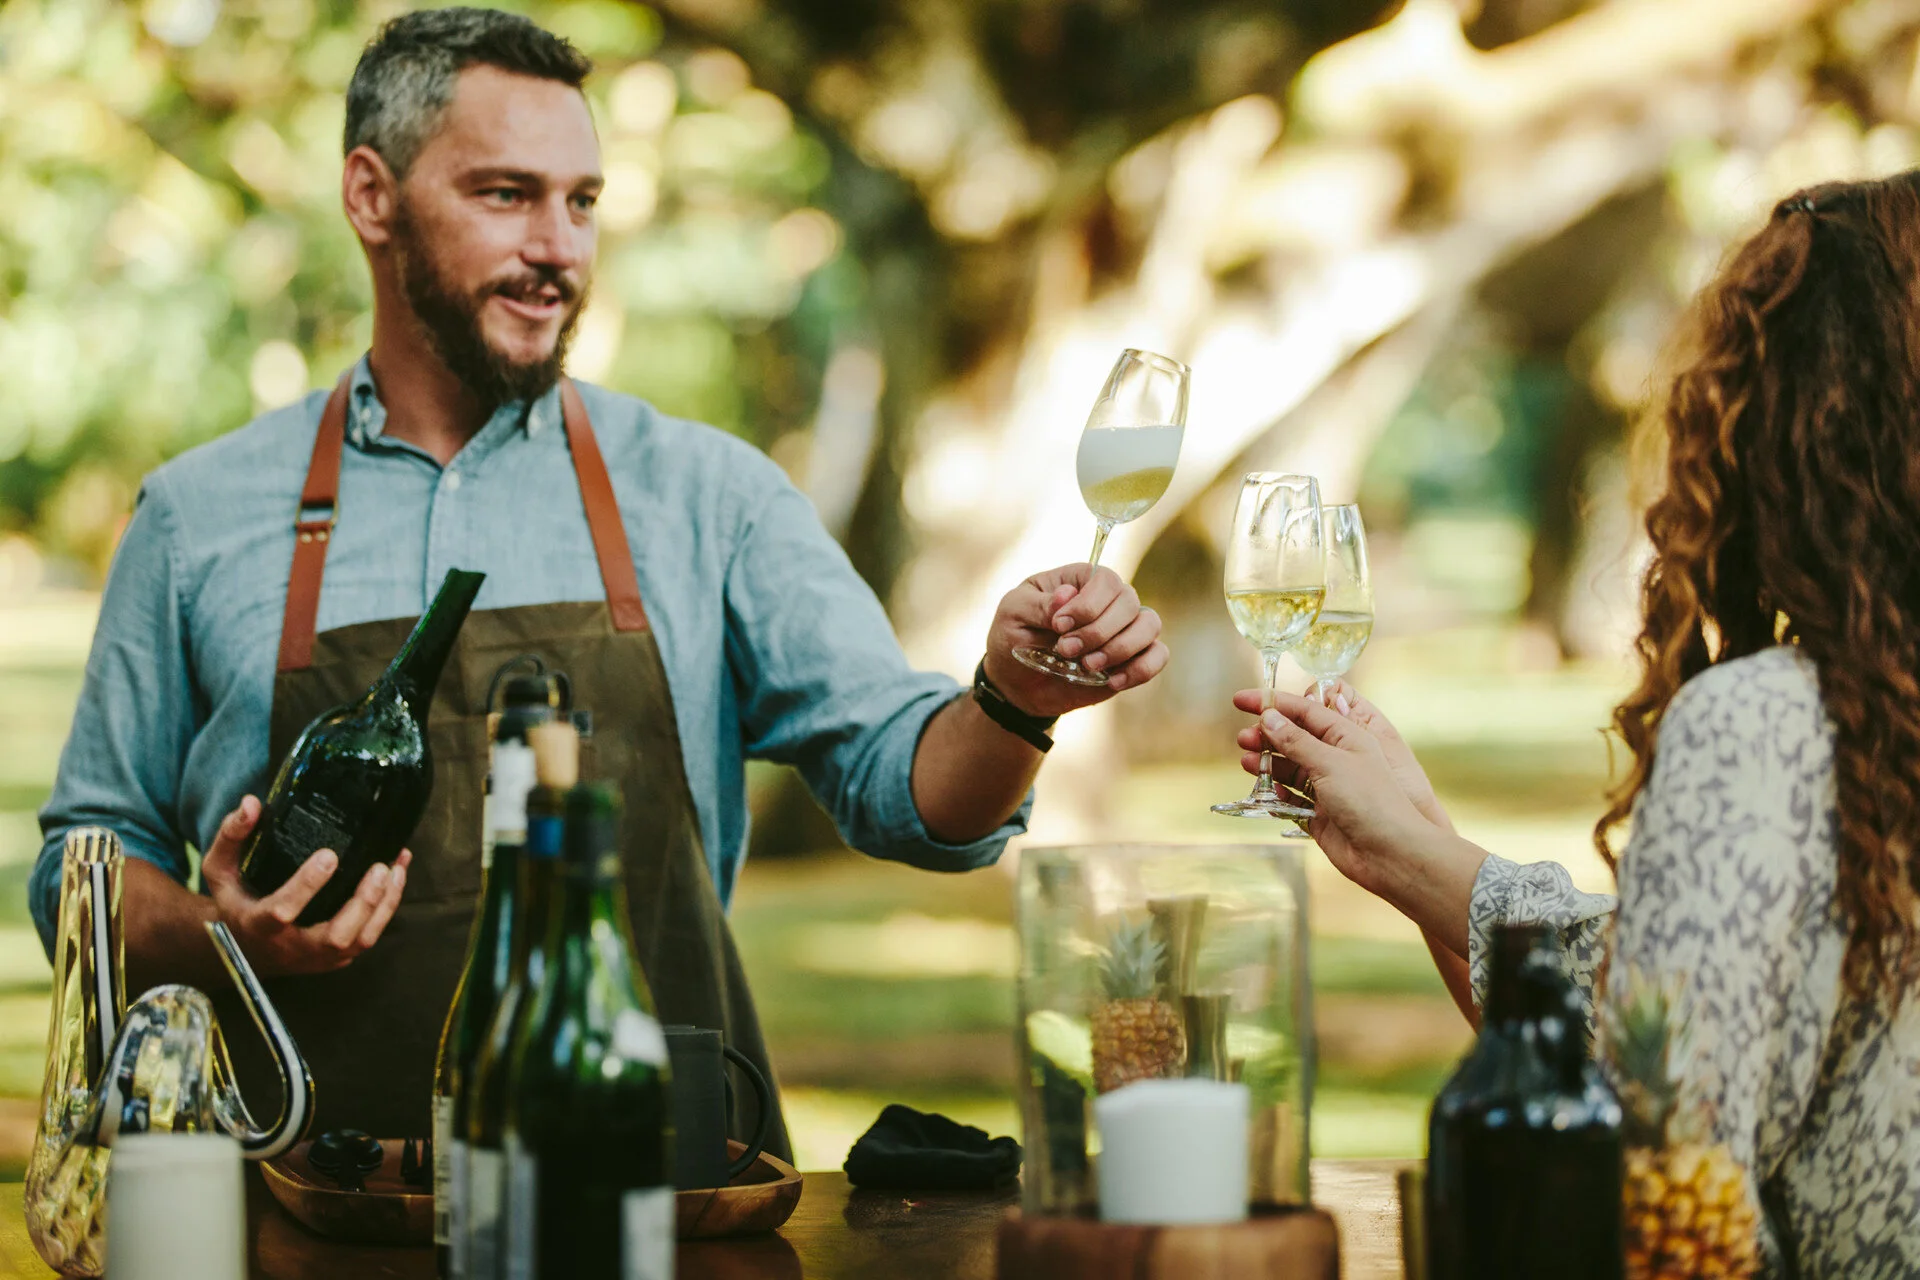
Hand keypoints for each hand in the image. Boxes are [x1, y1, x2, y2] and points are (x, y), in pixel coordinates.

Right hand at [200, 795, 410, 977]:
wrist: (244, 946)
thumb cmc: (236, 900)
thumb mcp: (220, 868)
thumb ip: (231, 835)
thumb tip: (251, 803)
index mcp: (258, 925)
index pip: (282, 911)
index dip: (307, 886)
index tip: (329, 856)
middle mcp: (291, 947)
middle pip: (335, 937)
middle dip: (362, 903)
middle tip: (379, 868)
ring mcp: (318, 957)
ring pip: (361, 940)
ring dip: (384, 904)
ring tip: (395, 867)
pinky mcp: (337, 957)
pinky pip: (368, 936)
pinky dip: (387, 906)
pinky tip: (398, 874)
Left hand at [984, 563, 1168, 717]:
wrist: (1017, 683)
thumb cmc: (1014, 637)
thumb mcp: (1013, 614)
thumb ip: (1039, 604)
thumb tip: (1067, 594)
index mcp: (1080, 579)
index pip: (1105, 581)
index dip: (1088, 605)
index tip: (1058, 626)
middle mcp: (1108, 599)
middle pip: (1129, 603)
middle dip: (1098, 632)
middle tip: (1065, 650)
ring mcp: (1123, 629)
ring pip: (1150, 626)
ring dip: (1120, 649)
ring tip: (1087, 666)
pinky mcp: (1131, 658)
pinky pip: (1158, 656)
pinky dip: (1140, 669)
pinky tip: (1112, 681)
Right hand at [1236, 679, 1452, 832]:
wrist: (1390, 853)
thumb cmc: (1371, 801)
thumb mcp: (1331, 762)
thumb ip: (1296, 741)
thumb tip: (1269, 718)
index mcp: (1347, 736)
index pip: (1304, 710)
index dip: (1272, 703)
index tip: (1242, 701)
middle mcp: (1337, 758)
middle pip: (1294, 738)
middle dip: (1267, 735)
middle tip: (1242, 737)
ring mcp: (1328, 787)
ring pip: (1290, 768)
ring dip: (1268, 763)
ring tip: (1246, 761)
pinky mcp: (1320, 814)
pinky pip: (1292, 798)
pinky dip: (1277, 792)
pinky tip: (1265, 790)